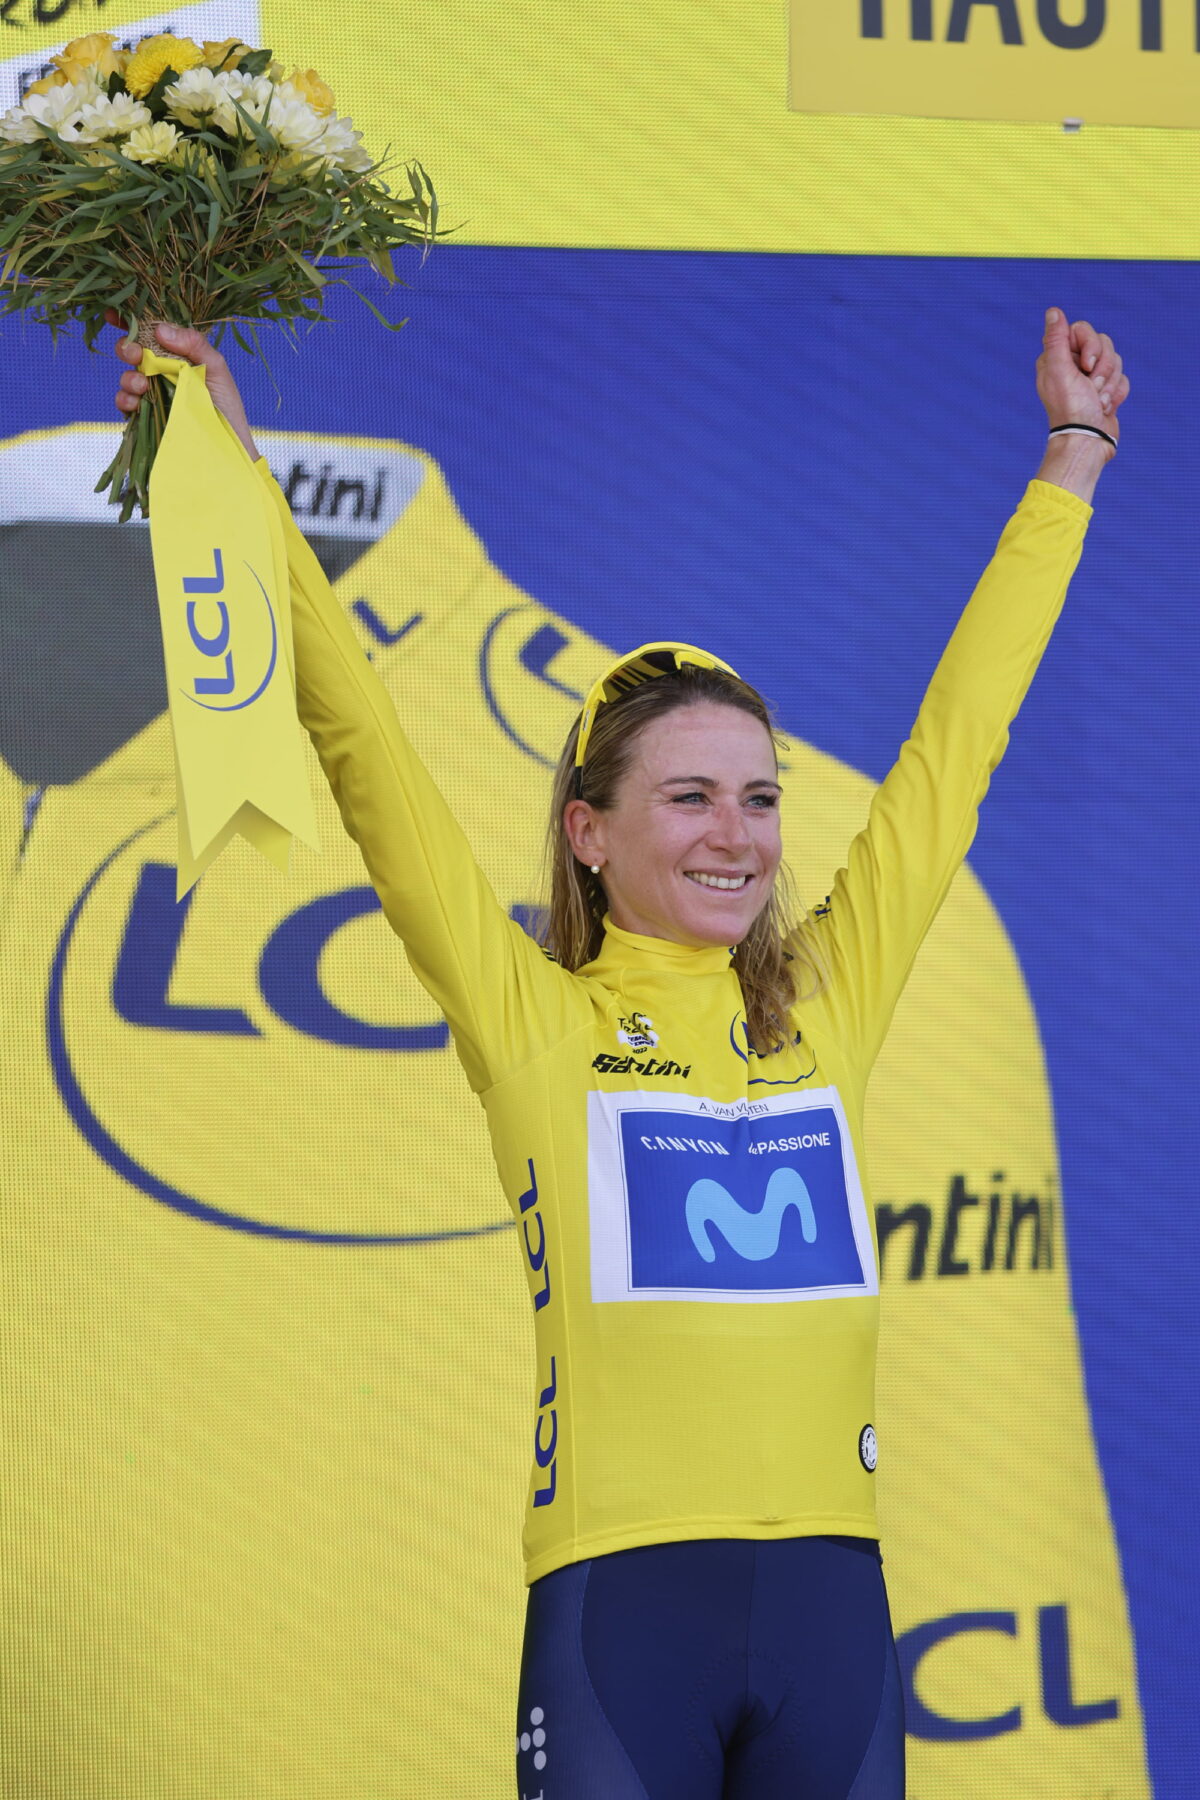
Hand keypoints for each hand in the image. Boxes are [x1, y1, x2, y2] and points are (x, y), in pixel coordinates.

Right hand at [106, 309, 259, 461]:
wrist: (226, 447)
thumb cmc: (226, 407)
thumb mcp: (215, 368)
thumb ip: (194, 344)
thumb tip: (160, 329)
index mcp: (177, 355)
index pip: (150, 333)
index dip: (129, 321)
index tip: (112, 313)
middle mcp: (161, 372)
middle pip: (133, 352)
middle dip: (127, 348)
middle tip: (134, 354)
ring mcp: (151, 394)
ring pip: (127, 377)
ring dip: (128, 377)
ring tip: (142, 385)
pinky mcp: (144, 417)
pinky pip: (125, 403)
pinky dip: (125, 399)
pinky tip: (136, 401)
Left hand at [1036, 308, 1129, 448]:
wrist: (1088, 440)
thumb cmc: (1071, 407)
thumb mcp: (1060, 370)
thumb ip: (1056, 340)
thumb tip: (1053, 311)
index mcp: (1057, 357)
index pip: (1082, 329)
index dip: (1090, 344)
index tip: (1086, 365)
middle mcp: (1073, 364)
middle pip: (1103, 342)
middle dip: (1103, 367)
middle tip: (1091, 387)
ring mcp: (1091, 377)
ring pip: (1115, 360)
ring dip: (1109, 383)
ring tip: (1097, 401)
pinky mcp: (1106, 388)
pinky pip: (1123, 378)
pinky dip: (1116, 394)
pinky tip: (1104, 407)